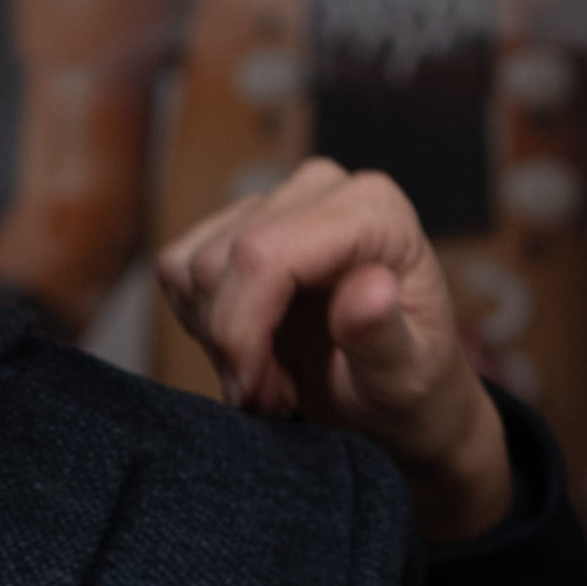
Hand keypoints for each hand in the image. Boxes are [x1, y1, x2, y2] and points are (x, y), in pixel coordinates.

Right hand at [155, 160, 517, 542]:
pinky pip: (178, 270)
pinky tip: (251, 352)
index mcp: (375, 211)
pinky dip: (201, 324)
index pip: (263, 255)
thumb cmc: (408, 388)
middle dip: (232, 345)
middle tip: (272, 397)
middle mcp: (324, 188)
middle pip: (221, 262)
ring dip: (219, 341)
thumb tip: (370, 289)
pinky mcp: (237, 223)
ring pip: (193, 269)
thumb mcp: (404, 380)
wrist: (394, 393)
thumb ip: (385, 338)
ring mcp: (276, 199)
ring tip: (271, 379)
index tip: (254, 394)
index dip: (241, 330)